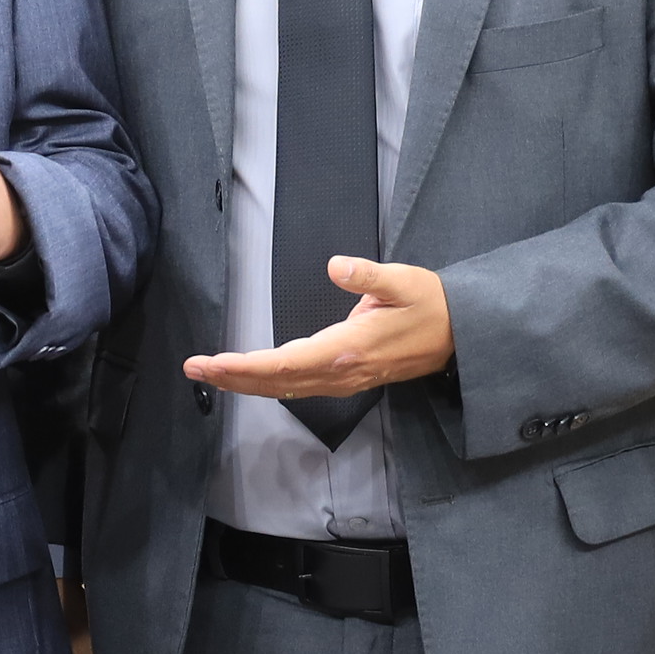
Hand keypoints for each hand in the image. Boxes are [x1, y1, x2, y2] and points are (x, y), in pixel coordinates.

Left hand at [186, 257, 450, 396]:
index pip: (285, 362)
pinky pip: (299, 387)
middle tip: (193, 367)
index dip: (244, 366)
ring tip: (210, 373)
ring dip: (246, 383)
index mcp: (348, 349)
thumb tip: (336, 265)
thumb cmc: (430, 304)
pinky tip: (249, 379)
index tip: (212, 362)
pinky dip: (268, 384)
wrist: (460, 335)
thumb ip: (368, 275)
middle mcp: (341, 372)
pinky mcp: (347, 380)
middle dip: (232, 377)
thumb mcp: (402, 281)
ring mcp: (344, 380)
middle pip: (276, 382)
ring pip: (285, 388)